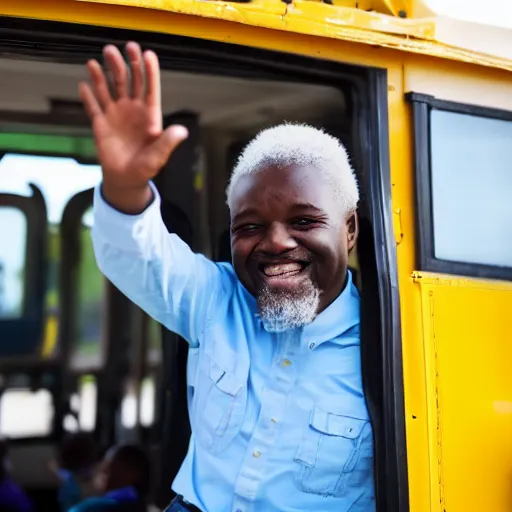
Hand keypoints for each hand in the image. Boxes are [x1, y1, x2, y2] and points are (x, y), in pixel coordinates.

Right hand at [79, 42, 187, 211]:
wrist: (126, 178)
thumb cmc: (146, 167)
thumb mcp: (159, 156)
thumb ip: (168, 142)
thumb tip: (182, 131)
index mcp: (149, 115)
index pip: (151, 89)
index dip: (150, 71)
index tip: (148, 53)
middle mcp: (132, 110)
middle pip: (130, 82)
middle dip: (127, 64)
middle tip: (124, 47)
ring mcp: (116, 115)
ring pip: (109, 88)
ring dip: (103, 74)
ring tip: (97, 60)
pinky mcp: (101, 123)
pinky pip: (93, 106)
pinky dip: (88, 96)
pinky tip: (84, 84)